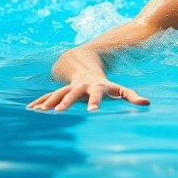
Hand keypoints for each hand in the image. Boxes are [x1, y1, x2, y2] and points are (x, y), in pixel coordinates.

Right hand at [27, 78, 149, 111]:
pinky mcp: (60, 90)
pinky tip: (30, 109)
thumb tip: (147, 104)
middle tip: (59, 112)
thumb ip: (132, 96)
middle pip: (73, 94)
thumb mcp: (120, 89)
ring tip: (40, 111)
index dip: (95, 102)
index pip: (96, 95)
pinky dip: (40, 102)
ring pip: (58, 94)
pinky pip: (48, 96)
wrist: (85, 65)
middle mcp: (80, 87)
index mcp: (95, 87)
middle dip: (66, 102)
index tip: (92, 111)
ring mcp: (69, 88)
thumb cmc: (106, 85)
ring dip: (49, 102)